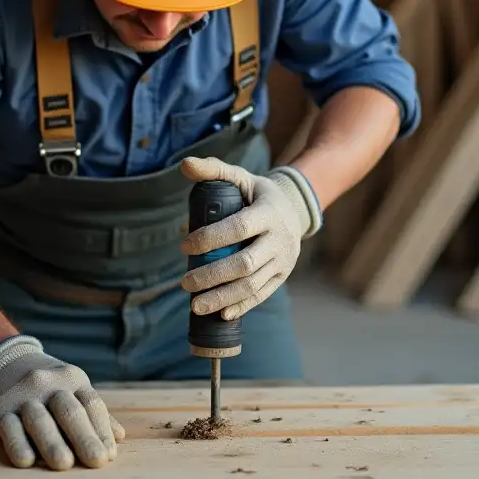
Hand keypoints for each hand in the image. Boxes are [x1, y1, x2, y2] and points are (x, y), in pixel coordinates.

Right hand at [0, 335, 124, 469]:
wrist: (4, 359)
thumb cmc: (47, 384)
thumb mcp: (72, 387)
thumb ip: (93, 412)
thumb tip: (120, 437)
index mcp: (73, 379)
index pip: (92, 404)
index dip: (102, 429)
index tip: (109, 455)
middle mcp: (49, 384)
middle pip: (70, 412)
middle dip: (84, 438)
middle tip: (97, 462)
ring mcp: (24, 395)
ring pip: (40, 420)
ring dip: (52, 443)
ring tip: (64, 465)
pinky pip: (9, 427)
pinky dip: (17, 444)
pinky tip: (27, 461)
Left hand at [178, 157, 322, 319]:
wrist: (295, 209)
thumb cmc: (257, 194)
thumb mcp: (240, 177)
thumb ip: (213, 169)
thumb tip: (184, 165)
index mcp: (268, 212)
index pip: (239, 228)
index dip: (211, 238)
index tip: (185, 246)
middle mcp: (280, 239)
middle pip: (245, 263)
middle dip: (212, 275)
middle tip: (184, 283)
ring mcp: (284, 260)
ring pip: (252, 284)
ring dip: (223, 297)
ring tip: (195, 305)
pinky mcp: (282, 276)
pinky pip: (262, 295)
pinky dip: (241, 306)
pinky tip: (221, 314)